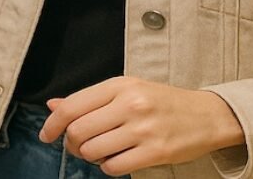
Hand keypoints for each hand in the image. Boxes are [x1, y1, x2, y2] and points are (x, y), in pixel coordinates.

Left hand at [39, 76, 243, 175]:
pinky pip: (114, 167)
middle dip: (70, 143)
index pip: (73, 105)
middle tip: (75, 146)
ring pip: (93, 151)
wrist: (206, 115)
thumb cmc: (161, 101)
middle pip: (78, 130)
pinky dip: (108, 167)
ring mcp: (142, 129)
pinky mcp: (155, 153)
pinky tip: (115, 159)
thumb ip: (90, 99)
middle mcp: (130, 104)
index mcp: (120, 85)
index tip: (46, 135)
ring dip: (89, 156)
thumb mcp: (127, 89)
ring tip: (99, 151)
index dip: (53, 123)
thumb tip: (53, 105)